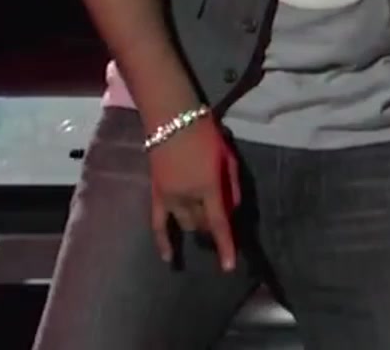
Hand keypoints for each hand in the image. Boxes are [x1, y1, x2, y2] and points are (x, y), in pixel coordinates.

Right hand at [146, 115, 241, 271]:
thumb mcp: (228, 159)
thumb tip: (232, 210)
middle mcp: (188, 197)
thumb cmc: (206, 135)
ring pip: (187, 225)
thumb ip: (232, 187)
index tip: (229, 267)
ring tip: (206, 219)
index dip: (226, 246)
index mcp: (208, 187)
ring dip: (199, 226)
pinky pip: (158, 224)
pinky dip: (163, 242)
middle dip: (215, 225)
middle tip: (221, 215)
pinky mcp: (157, 196)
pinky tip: (168, 258)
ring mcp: (170, 198)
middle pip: (204, 224)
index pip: (219, 224)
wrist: (173, 121)